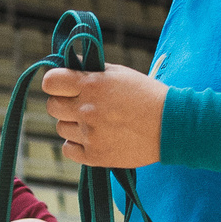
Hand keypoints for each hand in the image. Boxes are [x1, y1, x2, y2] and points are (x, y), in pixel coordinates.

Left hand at [42, 64, 165, 168]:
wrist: (169, 126)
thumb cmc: (146, 95)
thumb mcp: (119, 73)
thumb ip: (89, 69)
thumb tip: (65, 65)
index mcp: (91, 85)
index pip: (50, 82)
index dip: (55, 83)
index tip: (63, 86)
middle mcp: (86, 110)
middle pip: (52, 107)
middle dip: (64, 104)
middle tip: (81, 105)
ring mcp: (89, 135)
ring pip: (61, 128)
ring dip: (73, 125)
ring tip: (95, 122)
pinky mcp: (94, 156)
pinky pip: (68, 149)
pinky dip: (77, 144)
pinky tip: (94, 138)